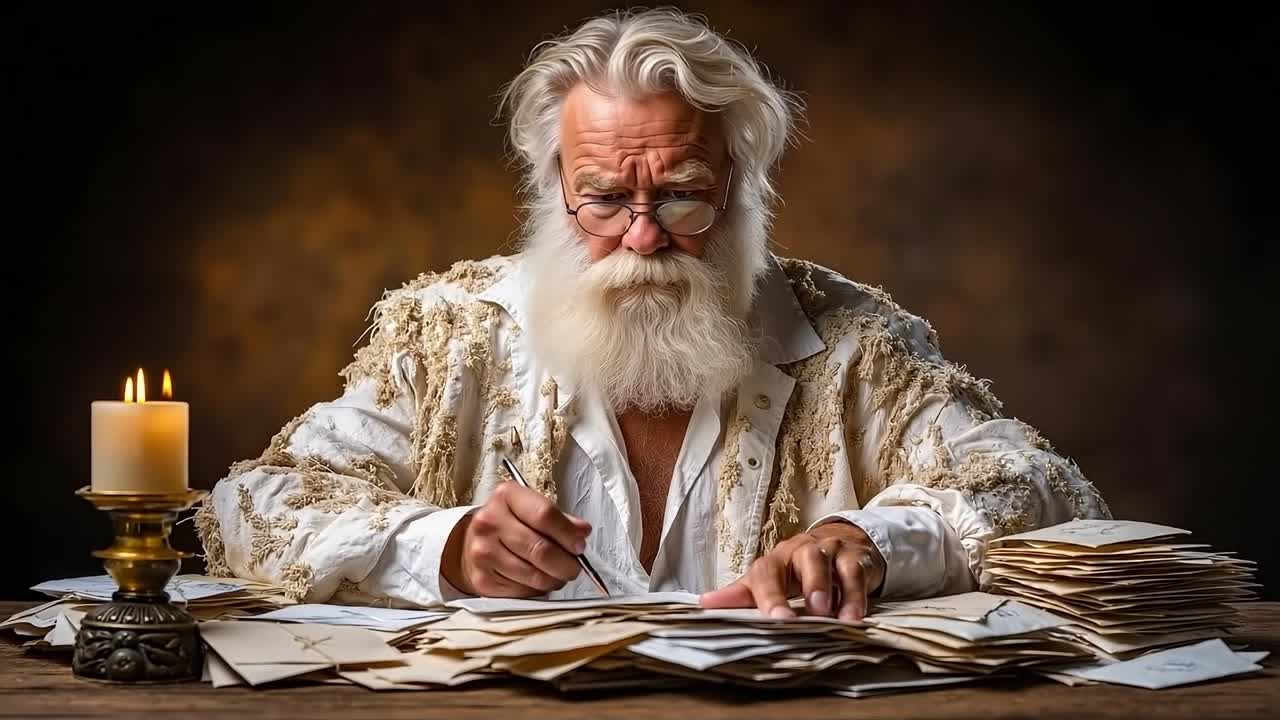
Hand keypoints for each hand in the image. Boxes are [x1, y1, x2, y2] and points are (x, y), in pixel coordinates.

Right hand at [440, 482, 591, 596]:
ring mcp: (483, 552)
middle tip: (575, 567)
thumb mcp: (531, 509)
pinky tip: (537, 580)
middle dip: (567, 564)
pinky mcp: (483, 579)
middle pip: (541, 549)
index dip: (568, 533)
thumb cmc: (509, 523)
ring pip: (535, 576)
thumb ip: (560, 519)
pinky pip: (523, 592)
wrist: (472, 543)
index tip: (580, 545)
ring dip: (554, 579)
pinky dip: (538, 590)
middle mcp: (489, 522)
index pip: (544, 514)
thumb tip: (583, 532)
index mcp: (506, 496)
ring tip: (557, 574)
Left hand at [699, 522, 884, 620]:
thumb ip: (742, 594)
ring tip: (830, 617)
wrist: (839, 542)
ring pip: (830, 563)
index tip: (772, 619)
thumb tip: (704, 604)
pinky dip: (855, 597)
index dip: (768, 595)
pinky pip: (856, 574)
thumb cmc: (796, 569)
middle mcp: (803, 551)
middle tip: (806, 614)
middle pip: (805, 560)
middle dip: (806, 586)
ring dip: (830, 589)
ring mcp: (831, 551)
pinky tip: (853, 617)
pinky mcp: (856, 559)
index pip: (767, 573)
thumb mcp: (770, 581)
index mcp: (776, 560)